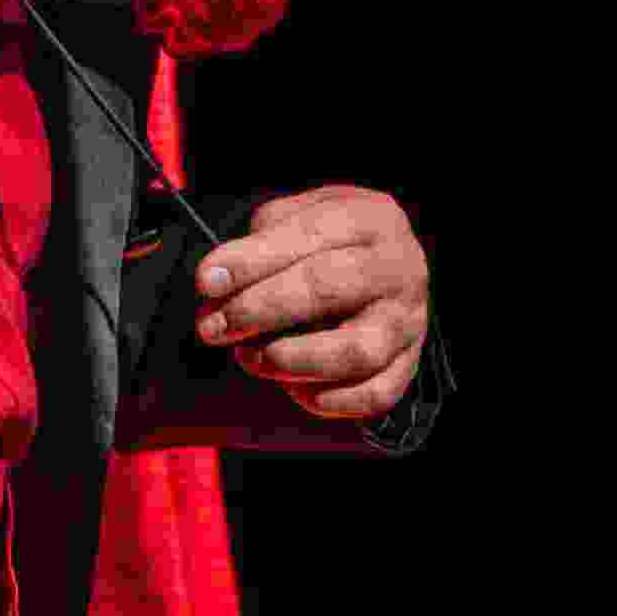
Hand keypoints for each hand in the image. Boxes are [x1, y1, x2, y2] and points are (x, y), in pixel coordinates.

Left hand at [193, 184, 430, 428]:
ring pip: (356, 352)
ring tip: (250, 358)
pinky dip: (329, 399)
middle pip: (328, 289)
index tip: (207, 281)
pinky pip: (375, 394)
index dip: (251, 261)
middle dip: (261, 310)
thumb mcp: (302, 215)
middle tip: (214, 327)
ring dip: (292, 360)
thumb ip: (262, 240)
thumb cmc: (333, 241)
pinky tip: (292, 387)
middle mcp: (398, 269)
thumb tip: (220, 280)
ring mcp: (408, 321)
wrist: (390, 266)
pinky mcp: (409, 363)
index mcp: (371, 219)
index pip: (308, 237)